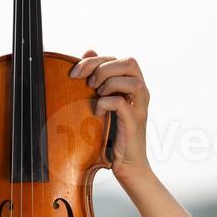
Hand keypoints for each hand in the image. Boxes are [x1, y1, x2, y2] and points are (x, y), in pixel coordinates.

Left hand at [69, 49, 151, 181]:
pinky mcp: (134, 122)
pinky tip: (97, 112)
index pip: (117, 59)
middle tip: (89, 84)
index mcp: (132, 85)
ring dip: (108, 83)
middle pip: (130, 62)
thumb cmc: (113, 134)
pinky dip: (105, 103)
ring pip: (132, 79)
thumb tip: (88, 51)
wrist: (127, 166)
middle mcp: (141, 93)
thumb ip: (97, 77)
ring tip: (96, 95)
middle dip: (103, 68)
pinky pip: (121, 102)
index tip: (75, 73)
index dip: (94, 61)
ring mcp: (139, 107)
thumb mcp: (101, 100)